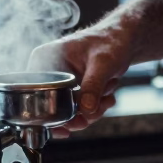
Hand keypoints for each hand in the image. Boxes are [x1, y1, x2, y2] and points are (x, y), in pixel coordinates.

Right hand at [27, 18, 135, 136]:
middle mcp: (49, 72)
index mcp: (45, 59)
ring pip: (69, 111)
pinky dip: (95, 107)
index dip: (53, 115)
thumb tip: (86, 110)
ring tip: (107, 97)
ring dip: (92, 110)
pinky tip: (107, 96)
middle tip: (97, 111)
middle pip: (54, 108)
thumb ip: (93, 86)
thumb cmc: (110, 41)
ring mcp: (60, 81)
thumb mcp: (102, 62)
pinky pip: (79, 108)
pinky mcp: (72, 88)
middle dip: (80, 114)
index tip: (72, 124)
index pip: (38, 95)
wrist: (124, 39)